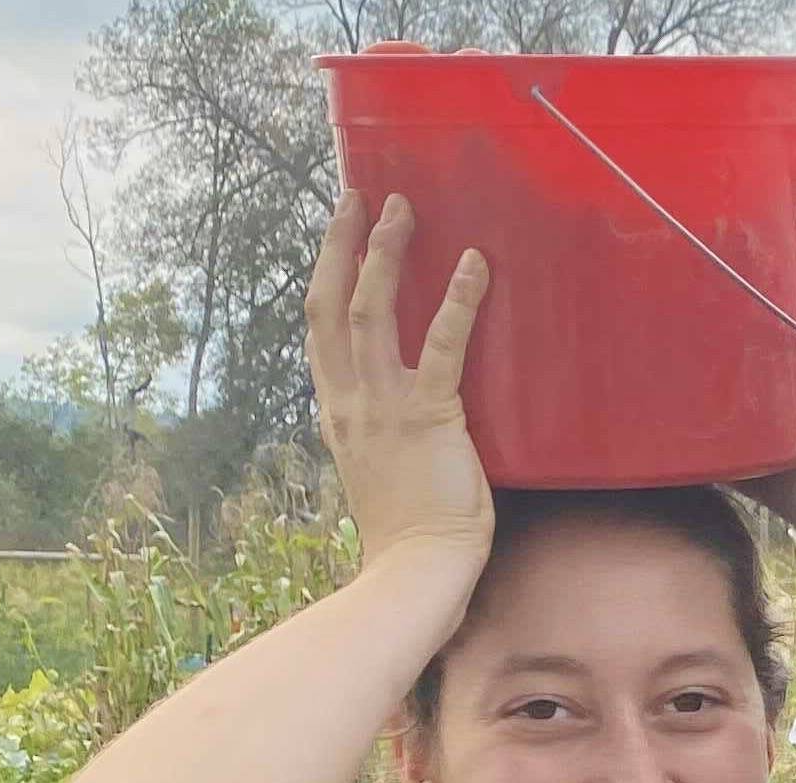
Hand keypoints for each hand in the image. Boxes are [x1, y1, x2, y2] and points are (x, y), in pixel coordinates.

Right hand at [306, 190, 493, 590]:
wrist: (416, 571)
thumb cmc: (406, 537)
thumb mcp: (376, 475)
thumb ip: (375, 439)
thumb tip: (388, 424)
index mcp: (337, 415)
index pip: (320, 333)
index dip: (325, 279)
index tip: (336, 240)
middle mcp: (349, 402)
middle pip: (331, 304)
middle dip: (343, 245)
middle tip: (359, 198)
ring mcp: (384, 406)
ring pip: (372, 309)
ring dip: (387, 253)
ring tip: (402, 210)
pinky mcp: (430, 416)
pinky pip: (443, 345)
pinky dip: (459, 300)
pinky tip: (475, 266)